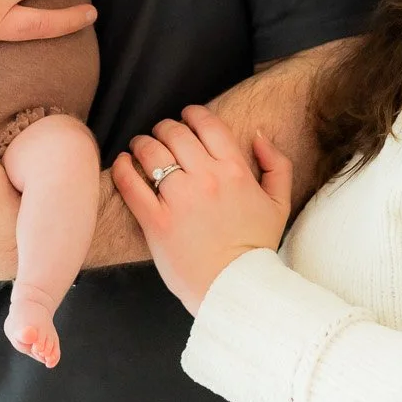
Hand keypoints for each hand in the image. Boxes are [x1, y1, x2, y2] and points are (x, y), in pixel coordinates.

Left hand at [113, 105, 291, 314]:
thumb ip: (276, 164)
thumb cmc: (255, 247)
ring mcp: (179, 200)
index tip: (185, 116)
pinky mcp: (156, 221)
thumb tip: (257, 134)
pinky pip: (130, 184)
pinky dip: (122, 167)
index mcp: (235, 171)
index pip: (207, 124)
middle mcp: (206, 179)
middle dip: (164, 128)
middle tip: (160, 135)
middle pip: (175, 133)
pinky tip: (122, 163)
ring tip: (140, 148)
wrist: (235, 288)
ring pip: (150, 152)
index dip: (192, 113)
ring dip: (142, 143)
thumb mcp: (279, 204)